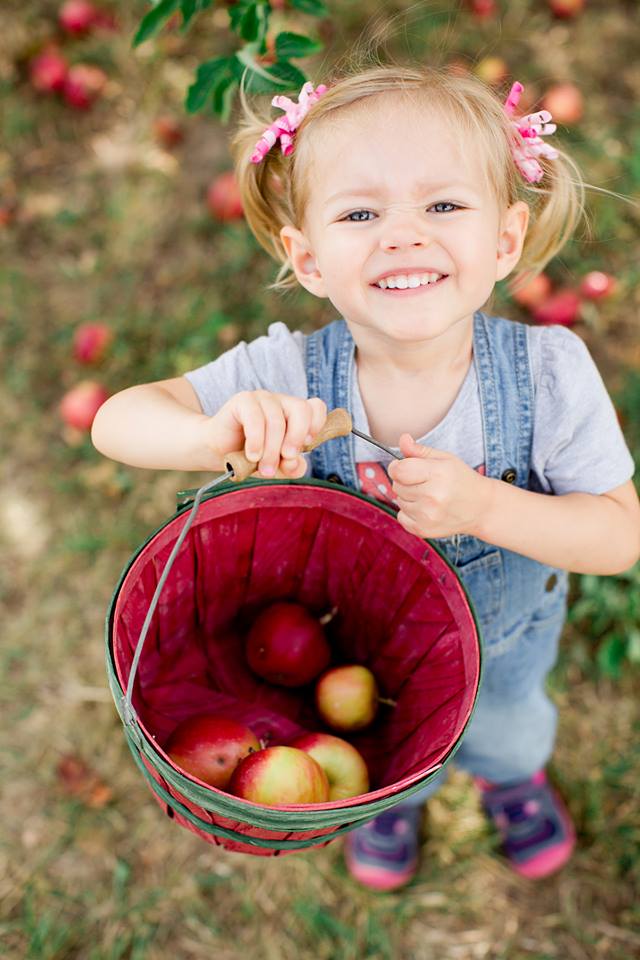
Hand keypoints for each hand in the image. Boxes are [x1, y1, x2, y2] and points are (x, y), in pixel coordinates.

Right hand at [208, 390, 327, 477]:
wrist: (218, 451)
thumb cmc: (251, 456)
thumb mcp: (276, 465)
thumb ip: (291, 466)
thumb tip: (297, 464)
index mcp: (293, 414)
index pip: (316, 406)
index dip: (317, 423)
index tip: (308, 444)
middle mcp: (280, 402)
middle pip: (300, 410)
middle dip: (296, 438)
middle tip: (287, 459)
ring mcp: (262, 398)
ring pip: (276, 420)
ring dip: (272, 449)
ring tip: (265, 469)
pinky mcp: (242, 400)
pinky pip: (255, 418)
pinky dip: (256, 441)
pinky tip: (252, 456)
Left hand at [387, 434, 490, 538]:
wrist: (481, 508)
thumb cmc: (462, 479)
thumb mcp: (445, 459)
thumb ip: (420, 451)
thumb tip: (403, 439)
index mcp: (438, 474)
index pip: (399, 470)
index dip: (397, 467)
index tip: (403, 467)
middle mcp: (432, 497)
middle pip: (397, 485)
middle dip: (405, 481)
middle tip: (425, 482)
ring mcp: (428, 516)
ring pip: (398, 501)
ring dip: (408, 497)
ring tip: (428, 496)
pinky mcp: (423, 530)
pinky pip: (400, 517)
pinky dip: (409, 513)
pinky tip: (425, 509)